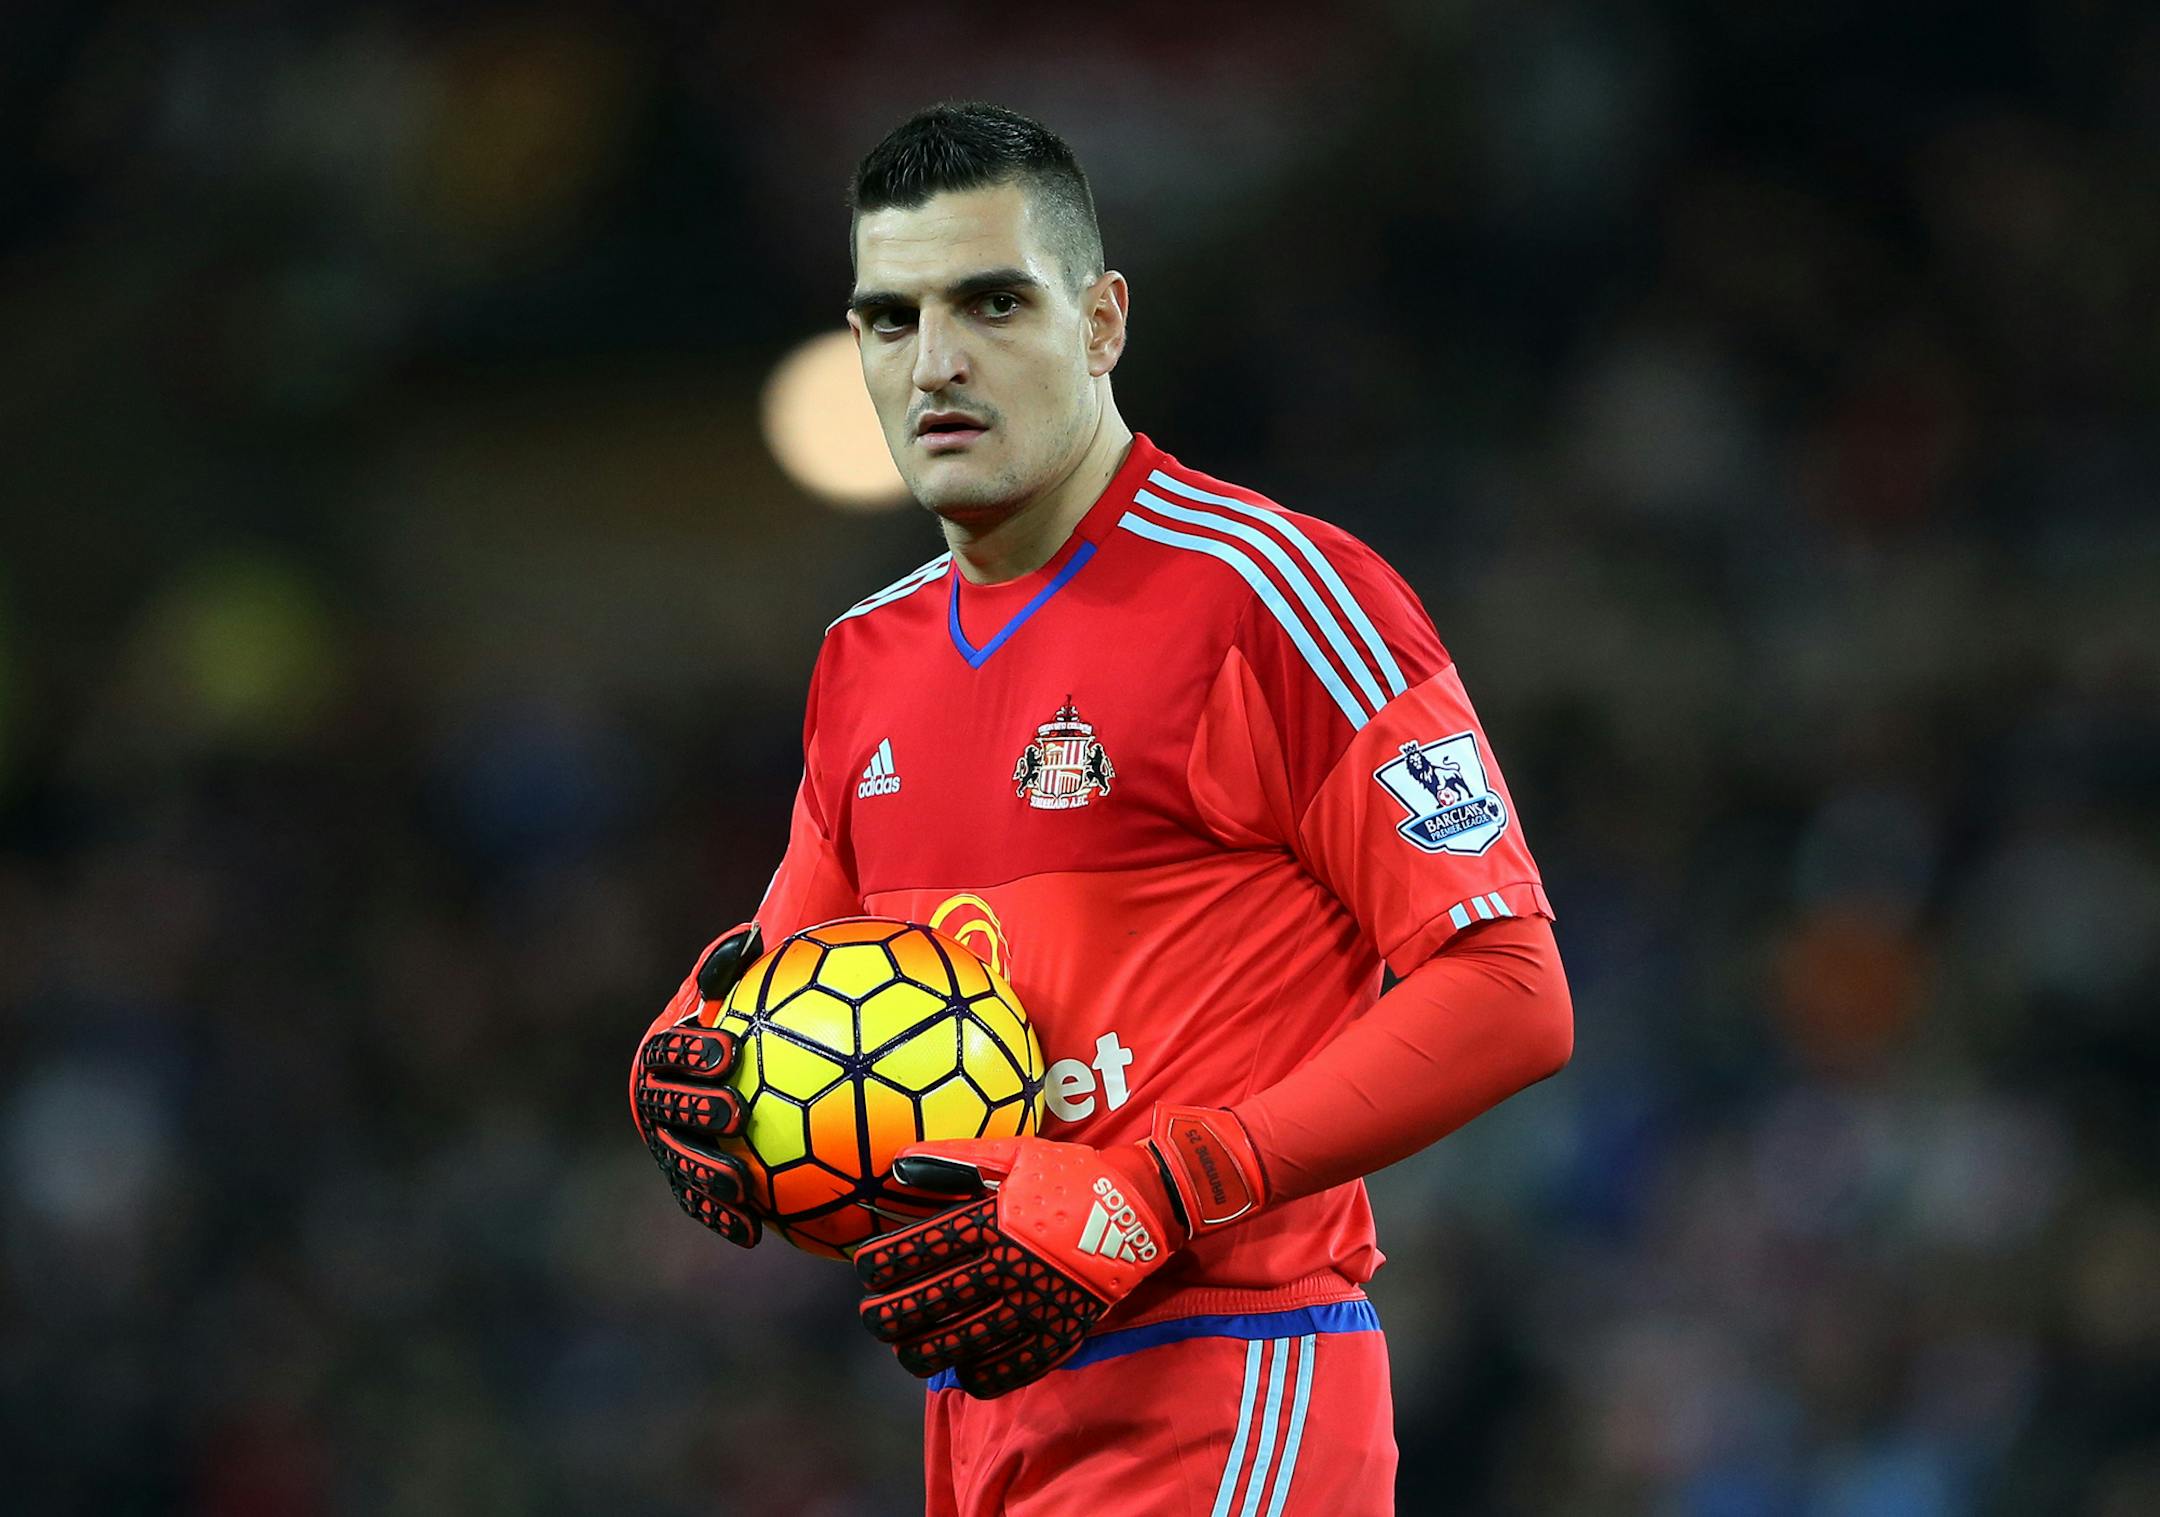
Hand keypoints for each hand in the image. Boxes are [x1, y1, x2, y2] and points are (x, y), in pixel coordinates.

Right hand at [631, 924, 763, 1246]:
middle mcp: (657, 1099)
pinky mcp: (688, 1182)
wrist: (737, 1071)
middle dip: (695, 1111)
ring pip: (678, 1161)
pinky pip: (701, 1202)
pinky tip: (755, 1232)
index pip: (667, 1049)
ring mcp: (669, 1143)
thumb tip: (752, 934)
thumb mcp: (742, 991)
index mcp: (664, 1053)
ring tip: (740, 1184)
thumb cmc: (745, 1020)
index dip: (691, 1050)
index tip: (729, 1049)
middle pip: (666, 1108)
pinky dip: (722, 1217)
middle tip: (734, 1112)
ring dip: (704, 1174)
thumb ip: (736, 969)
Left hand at [854, 1106, 1267, 1397]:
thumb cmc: (1071, 1174)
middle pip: (929, 1304)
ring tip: (906, 1349)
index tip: (865, 1271)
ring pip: (961, 1343)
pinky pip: (1009, 1369)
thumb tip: (896, 1165)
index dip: (881, 1265)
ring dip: (921, 1352)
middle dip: (888, 1317)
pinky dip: (977, 1375)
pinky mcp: (1060, 1332)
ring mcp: (1035, 1304)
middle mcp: (1008, 1265)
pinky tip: (961, 1369)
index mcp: (993, 1220)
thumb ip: (954, 1160)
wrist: (1142, 1205)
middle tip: (872, 1318)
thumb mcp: (1015, 1153)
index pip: (919, 1251)